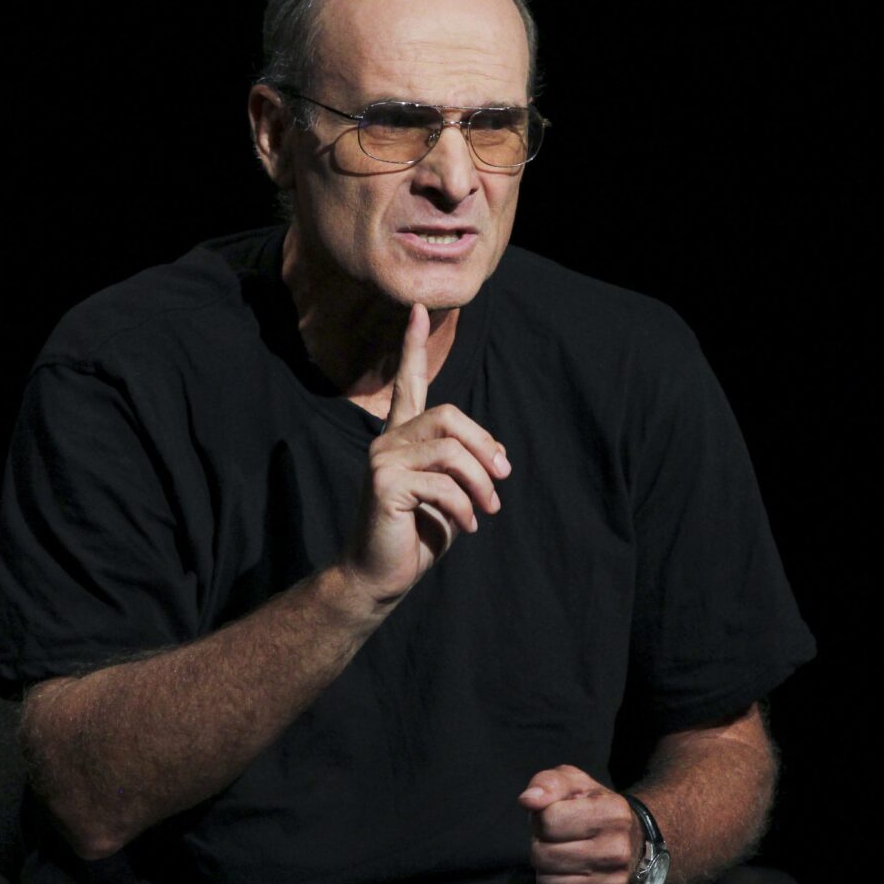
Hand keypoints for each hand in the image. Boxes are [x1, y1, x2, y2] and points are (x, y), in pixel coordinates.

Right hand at [340, 303, 509, 604]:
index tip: (418, 307)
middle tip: (502, 479)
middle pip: (449, 416)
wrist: (382, 575)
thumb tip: (497, 457)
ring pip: (449, 448)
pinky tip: (467, 527)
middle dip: (484, 446)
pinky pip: (442, 482)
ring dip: (480, 483)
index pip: (408, 382)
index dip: (412, 346)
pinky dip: (464, 506)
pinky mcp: (382, 483)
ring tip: (488, 510)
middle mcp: (387, 441)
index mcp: (401, 438)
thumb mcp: (453, 494)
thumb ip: (467, 465)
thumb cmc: (418, 534)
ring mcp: (380, 460)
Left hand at [517, 765, 640, 883]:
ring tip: (561, 862)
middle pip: (543, 856)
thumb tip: (528, 800)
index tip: (556, 819)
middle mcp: (618, 852)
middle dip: (540, 847)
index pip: (547, 821)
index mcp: (612, 814)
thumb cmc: (593, 809)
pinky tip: (565, 881)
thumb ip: (548, 783)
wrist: (631, 843)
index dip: (542, 820)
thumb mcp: (573, 784)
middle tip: (556, 843)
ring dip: (544, 873)